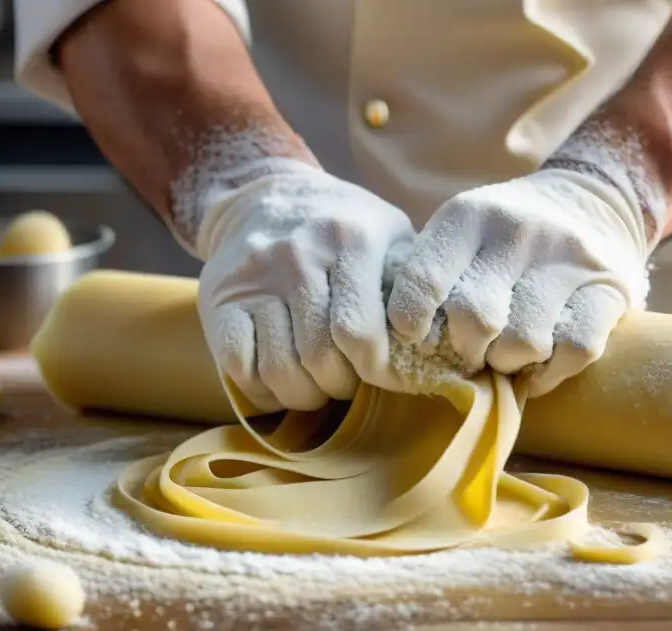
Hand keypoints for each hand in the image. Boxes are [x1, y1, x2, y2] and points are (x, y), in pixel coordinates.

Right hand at [196, 160, 412, 411]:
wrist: (265, 196)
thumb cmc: (344, 229)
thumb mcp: (388, 234)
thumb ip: (414, 280)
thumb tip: (451, 341)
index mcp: (351, 240)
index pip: (361, 334)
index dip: (376, 371)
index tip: (384, 378)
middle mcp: (298, 254)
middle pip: (320, 358)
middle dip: (340, 386)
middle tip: (348, 383)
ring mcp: (253, 276)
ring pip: (280, 369)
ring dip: (304, 395)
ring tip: (318, 387)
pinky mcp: (219, 298)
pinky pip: (239, 366)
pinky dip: (263, 389)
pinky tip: (280, 382)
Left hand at [386, 168, 648, 397]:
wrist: (596, 198)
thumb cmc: (507, 234)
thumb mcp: (464, 230)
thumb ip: (432, 273)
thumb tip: (396, 345)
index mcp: (469, 215)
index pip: (423, 280)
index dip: (411, 321)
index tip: (416, 336)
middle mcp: (519, 231)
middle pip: (474, 319)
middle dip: (466, 349)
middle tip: (469, 351)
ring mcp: (569, 260)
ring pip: (524, 342)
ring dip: (508, 363)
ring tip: (505, 354)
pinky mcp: (609, 290)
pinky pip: (574, 351)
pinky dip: (549, 372)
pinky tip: (539, 365)